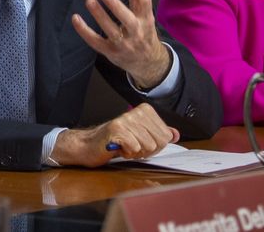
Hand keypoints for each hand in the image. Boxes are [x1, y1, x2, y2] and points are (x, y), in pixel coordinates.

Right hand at [49, 104, 179, 166]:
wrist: (88, 145)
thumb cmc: (115, 142)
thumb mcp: (141, 136)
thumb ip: (158, 134)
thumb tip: (175, 134)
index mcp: (145, 111)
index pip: (166, 136)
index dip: (155, 146)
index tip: (140, 142)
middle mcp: (136, 112)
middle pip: (160, 142)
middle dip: (147, 150)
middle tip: (131, 146)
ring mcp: (126, 119)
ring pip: (148, 146)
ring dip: (136, 153)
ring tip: (124, 146)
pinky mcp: (117, 129)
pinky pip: (135, 148)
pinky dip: (127, 153)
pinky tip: (118, 148)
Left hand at [71, 0, 170, 88]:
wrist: (148, 61)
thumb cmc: (142, 27)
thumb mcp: (142, 6)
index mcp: (146, 17)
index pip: (144, 1)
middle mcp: (137, 31)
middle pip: (128, 19)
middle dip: (116, 6)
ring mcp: (124, 44)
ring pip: (112, 31)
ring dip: (100, 16)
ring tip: (89, 0)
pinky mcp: (110, 52)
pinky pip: (97, 42)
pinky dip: (85, 31)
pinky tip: (76, 18)